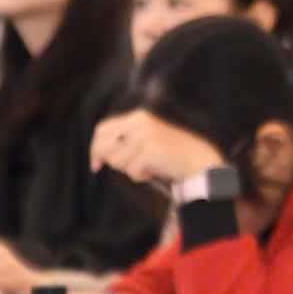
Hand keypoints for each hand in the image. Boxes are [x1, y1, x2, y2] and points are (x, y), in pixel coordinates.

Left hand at [91, 109, 226, 186]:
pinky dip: (139, 176)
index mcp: (138, 117)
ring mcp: (145, 135)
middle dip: (113, 162)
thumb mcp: (145, 140)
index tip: (96, 166)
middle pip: (105, 146)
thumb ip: (125, 140)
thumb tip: (99, 155)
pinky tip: (151, 172)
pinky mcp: (150, 150)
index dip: (95, 148)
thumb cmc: (169, 154)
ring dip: (129, 170)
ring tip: (146, 167)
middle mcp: (139, 122)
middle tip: (132, 167)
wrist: (197, 160)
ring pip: (117, 161)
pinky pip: (131, 171)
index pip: (102, 129)